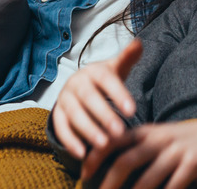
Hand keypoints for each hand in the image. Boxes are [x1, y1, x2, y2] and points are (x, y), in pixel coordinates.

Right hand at [52, 39, 142, 160]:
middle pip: (89, 98)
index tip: (133, 110)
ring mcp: (64, 99)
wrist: (80, 87)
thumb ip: (128, 58)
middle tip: (120, 132)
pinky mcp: (57, 114)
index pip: (106, 80)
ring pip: (74, 115)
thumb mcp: (116, 69)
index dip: (119, 94)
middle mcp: (76, 83)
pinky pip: (61, 128)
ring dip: (88, 130)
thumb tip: (139, 43)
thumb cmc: (104, 80)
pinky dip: (70, 141)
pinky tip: (83, 154)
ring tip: (104, 145)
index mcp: (94, 71)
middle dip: (104, 115)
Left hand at [88, 119, 196, 188]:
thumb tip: (112, 163)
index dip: (96, 156)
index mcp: (148, 130)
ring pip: (148, 179)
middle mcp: (160, 139)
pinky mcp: (193, 163)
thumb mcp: (162, 136)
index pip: (115, 139)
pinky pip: (174, 186)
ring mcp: (177, 151)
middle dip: (109, 182)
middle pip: (127, 161)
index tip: (84, 172)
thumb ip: (140, 145)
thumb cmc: (188, 140)